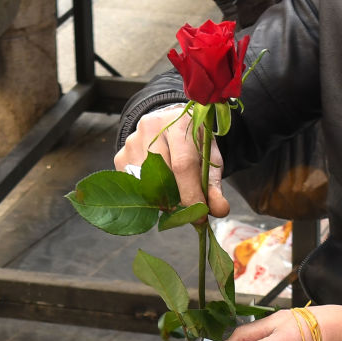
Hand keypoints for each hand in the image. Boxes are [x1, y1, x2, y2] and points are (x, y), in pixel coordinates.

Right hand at [113, 106, 229, 217]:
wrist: (169, 125)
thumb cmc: (193, 144)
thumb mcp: (209, 159)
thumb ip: (214, 185)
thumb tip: (220, 210)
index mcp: (179, 124)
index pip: (183, 165)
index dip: (191, 194)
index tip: (200, 216)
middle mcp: (151, 128)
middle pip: (163, 176)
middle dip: (178, 201)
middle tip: (189, 212)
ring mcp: (132, 141)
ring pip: (147, 184)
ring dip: (163, 201)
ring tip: (176, 198)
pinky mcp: (121, 156)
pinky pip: (135, 187)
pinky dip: (150, 197)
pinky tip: (160, 191)